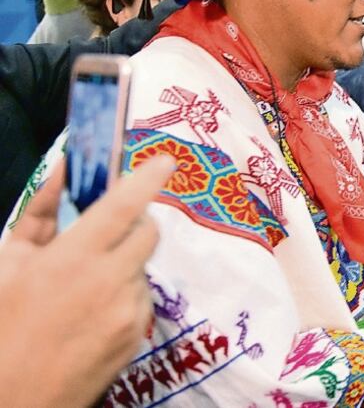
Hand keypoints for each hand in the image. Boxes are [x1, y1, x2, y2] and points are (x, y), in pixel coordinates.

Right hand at [0, 155, 172, 406]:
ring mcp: (128, 313)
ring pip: (143, 267)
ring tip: (83, 285)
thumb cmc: (1, 325)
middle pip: (149, 233)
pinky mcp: (136, 338)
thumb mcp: (8, 263)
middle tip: (108, 230)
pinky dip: (123, 295)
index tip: (165, 161)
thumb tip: (64, 169)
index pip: (123, 207)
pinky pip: (141, 299)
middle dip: (135, 223)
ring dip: (124, 264)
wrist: (12, 398)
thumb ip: (41, 213)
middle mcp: (109, 283)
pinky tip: (91, 312)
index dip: (147, 179)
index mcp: (72, 260)